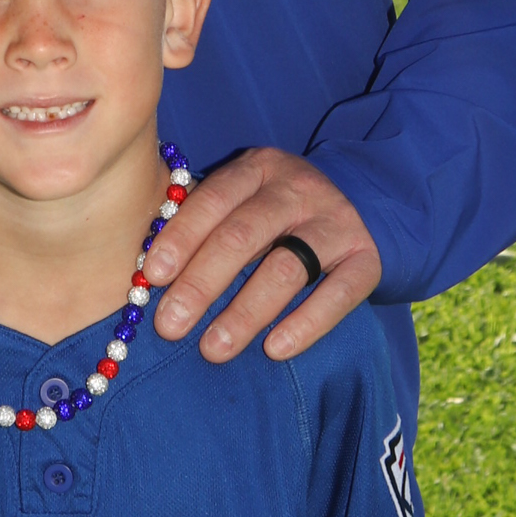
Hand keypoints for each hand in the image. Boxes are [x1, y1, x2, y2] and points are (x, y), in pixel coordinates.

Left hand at [146, 146, 380, 361]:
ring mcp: (335, 221)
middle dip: (202, 283)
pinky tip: (274, 349)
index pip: (214, 199)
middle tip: (170, 325)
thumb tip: (148, 276)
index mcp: (258, 167)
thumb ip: (204, 224)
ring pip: (286, 268)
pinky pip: (338, 294)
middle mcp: (297, 188)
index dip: (181, 238)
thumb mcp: (242, 200)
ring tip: (213, 348)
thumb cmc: (273, 212)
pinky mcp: (367, 258)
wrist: (357, 203)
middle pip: (244, 235)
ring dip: (245, 312)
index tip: (151, 277)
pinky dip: (305, 324)